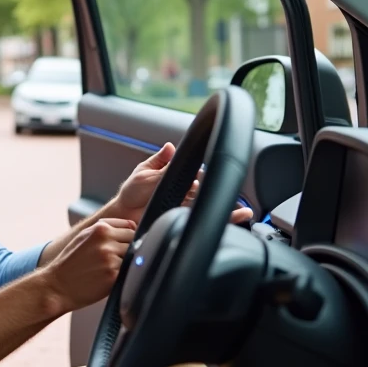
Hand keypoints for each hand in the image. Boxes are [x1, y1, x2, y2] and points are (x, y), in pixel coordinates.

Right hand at [41, 218, 135, 311]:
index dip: (127, 237)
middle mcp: (106, 240)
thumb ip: (106, 229)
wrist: (57, 287)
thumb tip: (132, 227)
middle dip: (127, 250)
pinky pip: (129, 272)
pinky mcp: (113, 275)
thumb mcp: (84, 237)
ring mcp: (110, 258)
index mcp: (100, 228)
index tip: (120, 246)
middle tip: (112, 261)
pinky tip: (108, 279)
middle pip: (134, 241)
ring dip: (126, 264)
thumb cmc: (71, 263)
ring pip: (133, 257)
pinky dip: (123, 276)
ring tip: (108, 270)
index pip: (130, 226)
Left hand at [110, 144, 252, 224]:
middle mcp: (183, 189)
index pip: (196, 172)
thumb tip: (170, 147)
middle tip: (228, 191)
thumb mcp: (144, 173)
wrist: (123, 214)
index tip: (216, 171)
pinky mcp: (182, 216)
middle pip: (206, 187)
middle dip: (217, 189)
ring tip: (243, 210)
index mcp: (176, 175)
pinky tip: (237, 218)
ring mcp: (184, 204)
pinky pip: (201, 217)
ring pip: (207, 202)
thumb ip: (160, 163)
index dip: (204, 173)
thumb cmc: (131, 192)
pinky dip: (219, 219)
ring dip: (226, 205)